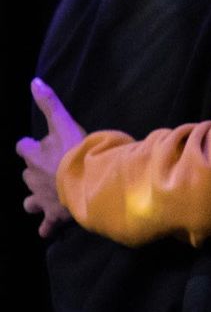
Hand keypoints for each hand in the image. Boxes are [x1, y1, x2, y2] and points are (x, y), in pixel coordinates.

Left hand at [15, 78, 85, 237]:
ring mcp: (41, 198)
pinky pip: (45, 226)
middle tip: (53, 169)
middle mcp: (32, 177)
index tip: (41, 145)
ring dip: (36, 199)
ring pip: (30, 200)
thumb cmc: (76, 150)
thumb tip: (33, 80)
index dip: (31, 146)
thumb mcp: (63, 122)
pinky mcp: (52, 216)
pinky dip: (46, 228)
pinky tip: (48, 230)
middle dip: (37, 172)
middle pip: (27, 173)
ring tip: (46, 197)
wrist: (87, 181)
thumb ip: (49, 103)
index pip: (23, 147)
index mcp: (33, 155)